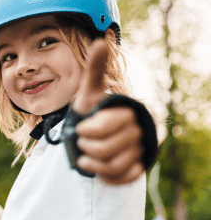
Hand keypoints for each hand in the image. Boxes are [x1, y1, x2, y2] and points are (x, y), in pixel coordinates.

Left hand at [72, 39, 144, 184]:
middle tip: (82, 144)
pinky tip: (98, 170)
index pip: (102, 129)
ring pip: (113, 166)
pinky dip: (107, 177)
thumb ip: (94, 70)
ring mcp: (139, 150)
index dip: (85, 132)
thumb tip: (99, 40)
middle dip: (86, 148)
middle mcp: (138, 130)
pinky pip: (123, 178)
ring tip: (86, 158)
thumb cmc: (93, 111)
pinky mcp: (138, 168)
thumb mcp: (89, 92)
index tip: (80, 129)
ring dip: (93, 165)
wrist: (99, 135)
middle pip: (105, 150)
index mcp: (127, 112)